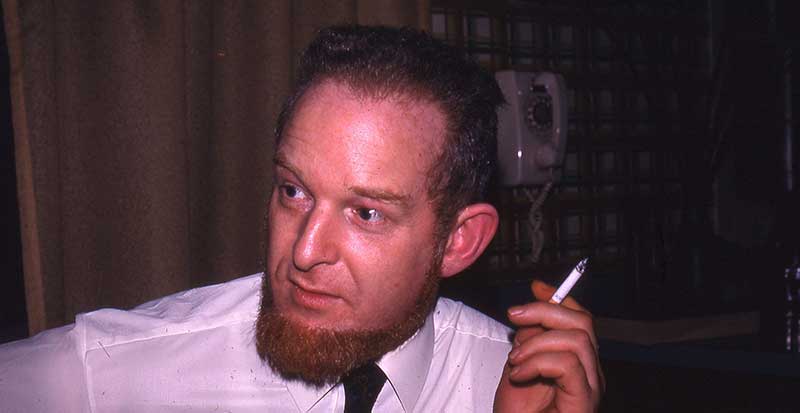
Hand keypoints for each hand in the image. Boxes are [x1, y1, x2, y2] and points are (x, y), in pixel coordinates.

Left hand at [494, 280, 604, 411]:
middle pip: (583, 322)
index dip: (559, 298)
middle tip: (514, 317)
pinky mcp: (585, 402)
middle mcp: (592, 374)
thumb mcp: (519, 362)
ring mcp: (591, 389)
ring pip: (577, 340)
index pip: (581, 318)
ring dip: (536, 343)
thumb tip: (537, 295)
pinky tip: (520, 374)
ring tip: (515, 361)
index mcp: (579, 362)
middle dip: (544, 311)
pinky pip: (569, 364)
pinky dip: (539, 362)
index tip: (535, 287)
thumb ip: (531, 333)